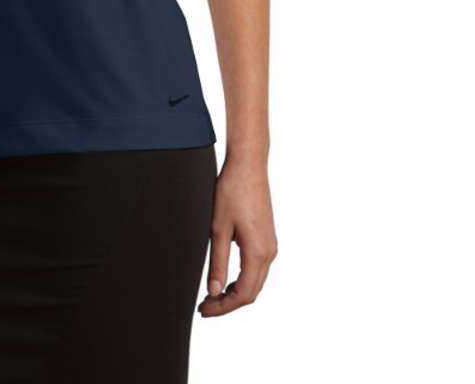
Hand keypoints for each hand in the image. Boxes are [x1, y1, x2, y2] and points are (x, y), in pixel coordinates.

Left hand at [197, 156, 277, 317]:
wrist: (248, 164)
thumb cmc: (232, 191)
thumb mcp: (218, 228)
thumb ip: (217, 262)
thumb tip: (213, 291)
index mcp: (258, 252)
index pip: (243, 294)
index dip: (223, 307)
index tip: (203, 310)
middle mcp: (269, 252)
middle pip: (251, 292)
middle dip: (228, 303)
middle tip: (204, 307)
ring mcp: (271, 245)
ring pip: (255, 281)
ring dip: (235, 292)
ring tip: (211, 295)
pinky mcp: (267, 237)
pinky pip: (257, 269)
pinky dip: (242, 279)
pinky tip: (225, 278)